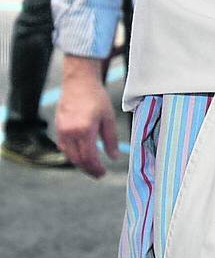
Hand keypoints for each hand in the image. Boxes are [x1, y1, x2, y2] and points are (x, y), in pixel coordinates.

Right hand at [55, 55, 119, 177]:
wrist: (79, 83)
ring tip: (92, 167)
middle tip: (98, 174)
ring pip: (69, 155)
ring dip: (80, 164)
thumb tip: (114, 157)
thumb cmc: (97, 98)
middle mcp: (70, 132)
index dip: (96, 168)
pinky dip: (73, 154)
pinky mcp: (58, 128)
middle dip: (88, 169)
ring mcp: (61, 131)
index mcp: (85, 130)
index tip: (103, 173)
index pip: (89, 157)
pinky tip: (82, 156)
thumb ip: (111, 139)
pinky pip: (64, 147)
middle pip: (77, 159)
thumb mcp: (109, 118)